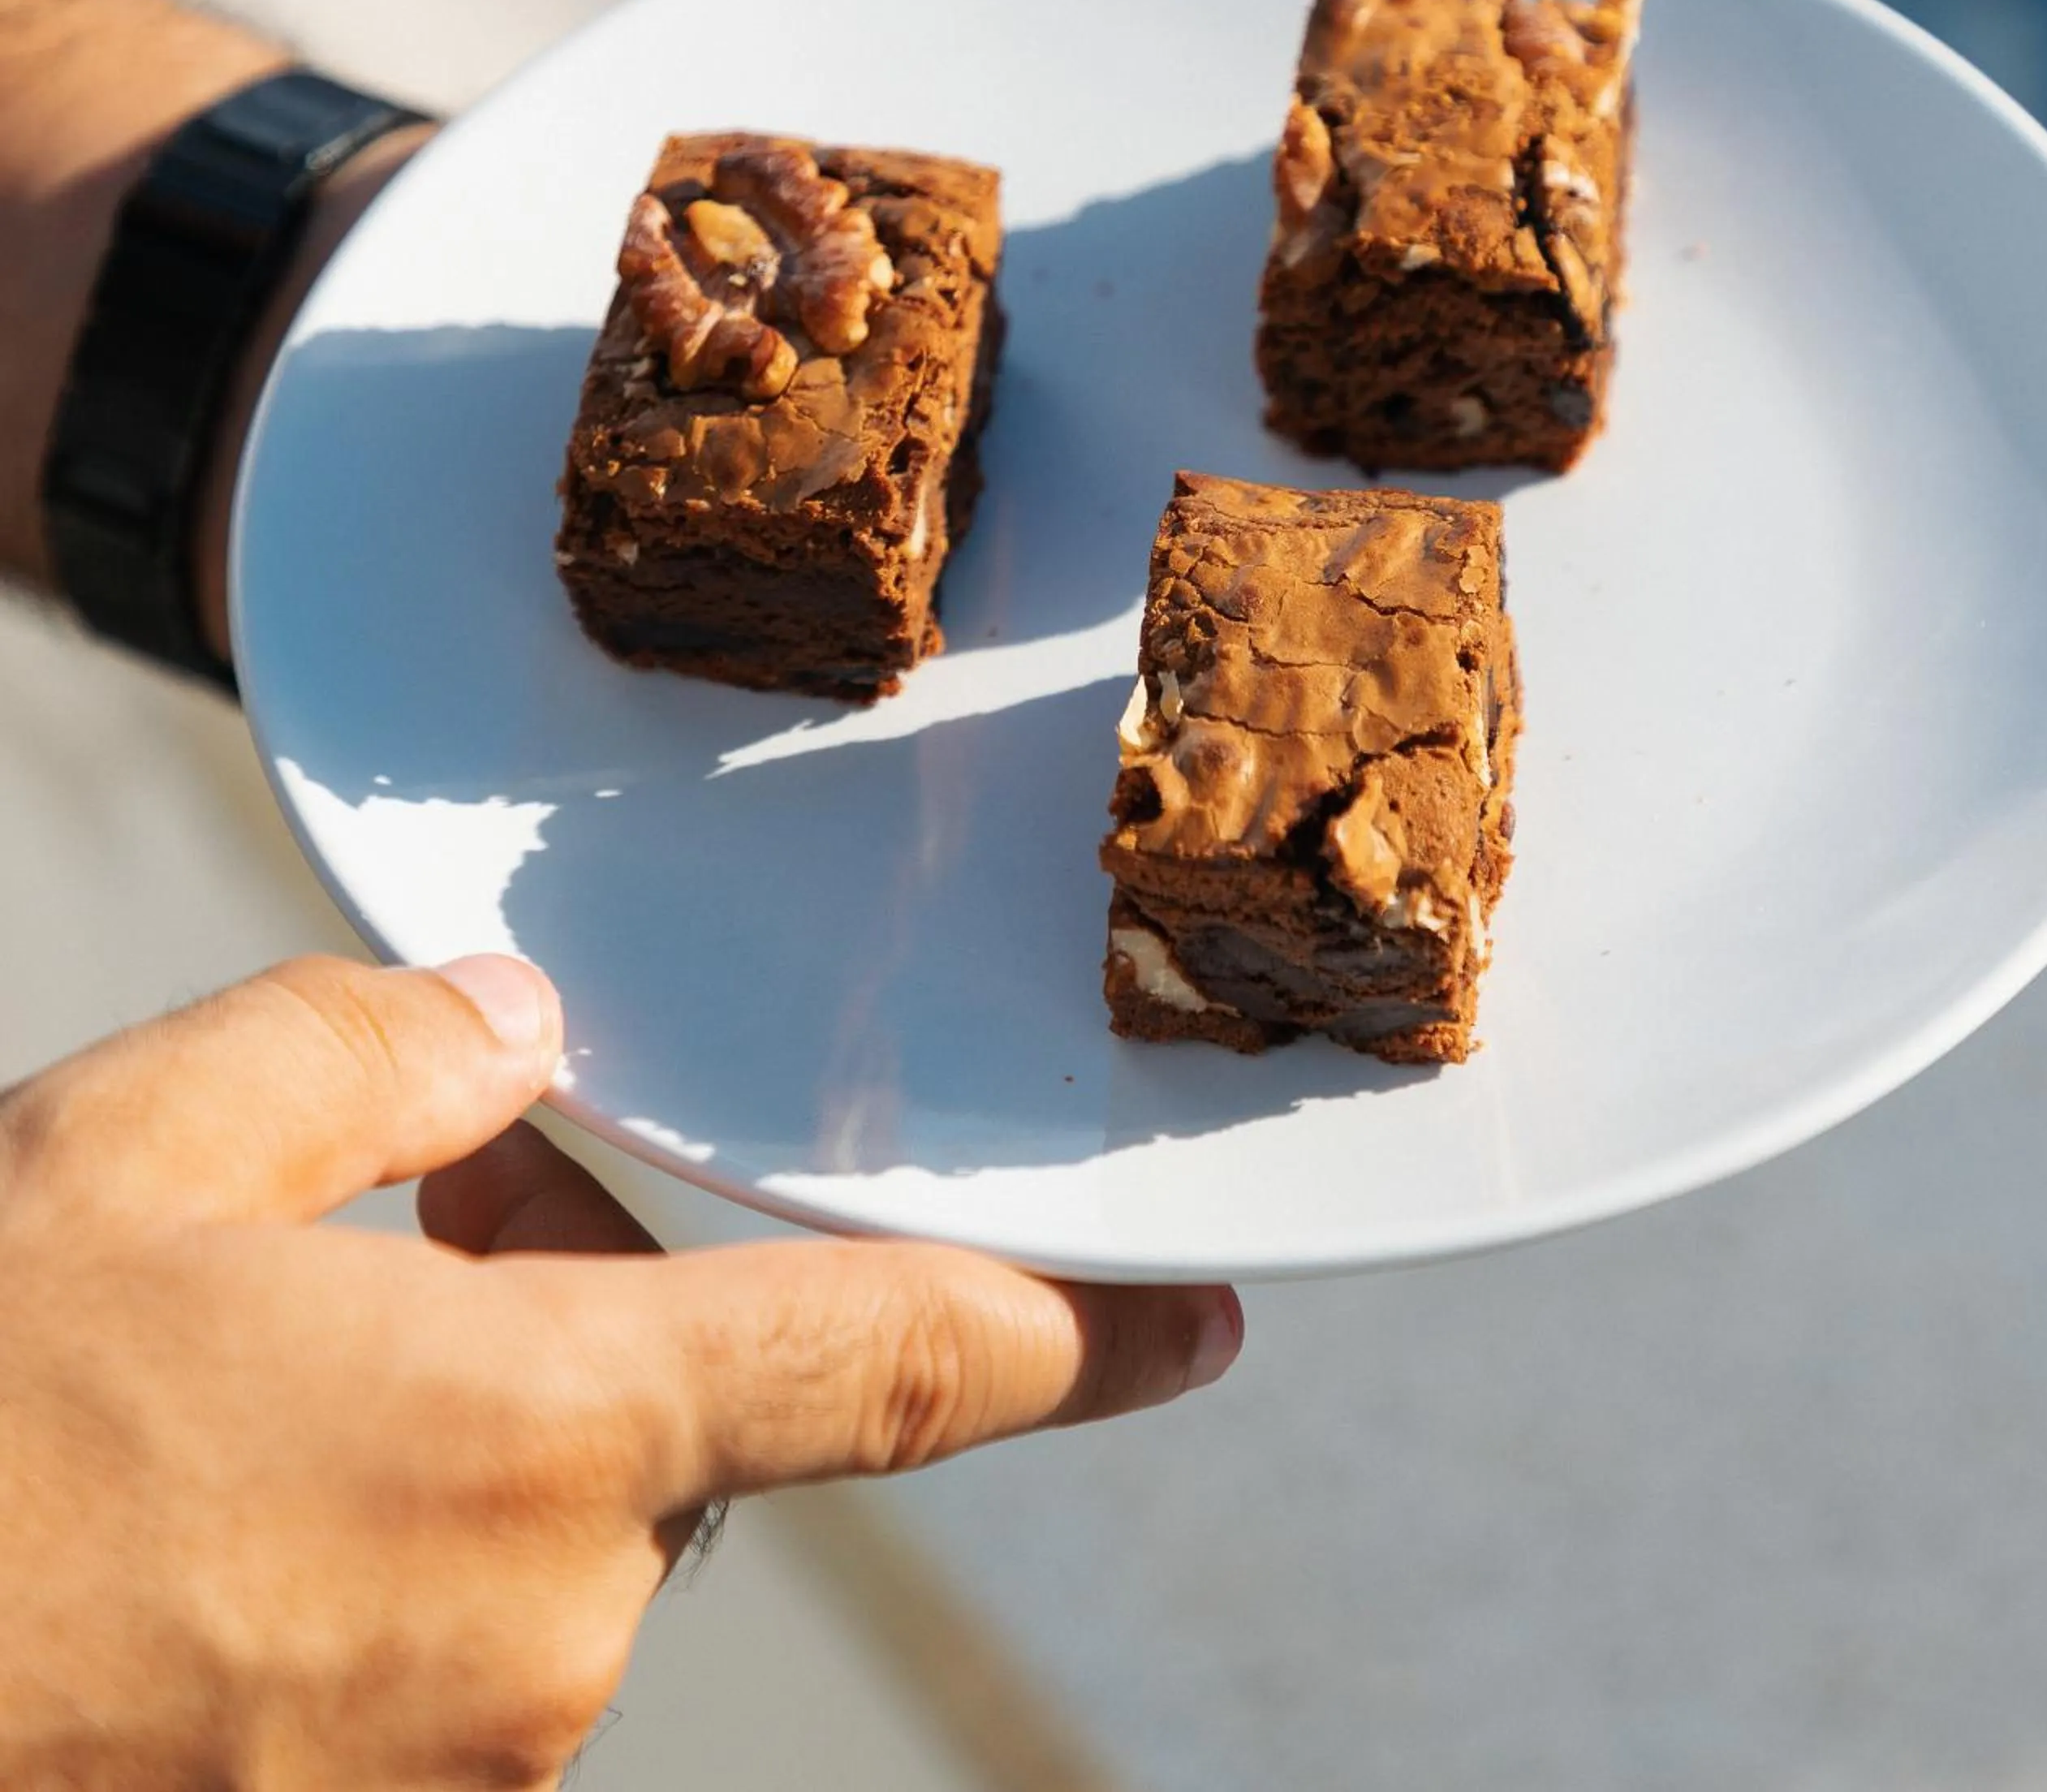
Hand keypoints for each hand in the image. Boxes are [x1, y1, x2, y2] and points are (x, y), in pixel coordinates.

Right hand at [0, 952, 1239, 1788]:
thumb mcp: (136, 1150)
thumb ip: (372, 1057)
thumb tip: (512, 1035)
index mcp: (538, 1442)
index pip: (900, 1367)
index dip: (1077, 1338)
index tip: (1204, 1327)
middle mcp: (535, 1641)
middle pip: (676, 1431)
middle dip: (591, 1307)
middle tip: (428, 1201)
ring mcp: (441, 1782)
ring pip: (548, 1545)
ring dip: (475, 1428)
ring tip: (271, 1353)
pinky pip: (441, 1659)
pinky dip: (390, 1554)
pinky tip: (229, 1496)